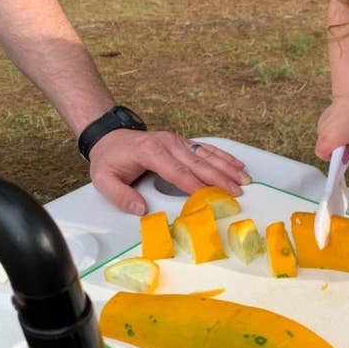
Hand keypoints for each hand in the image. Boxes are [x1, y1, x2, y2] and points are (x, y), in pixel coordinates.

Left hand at [89, 130, 250, 214]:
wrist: (110, 136)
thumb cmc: (109, 160)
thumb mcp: (104, 180)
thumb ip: (121, 196)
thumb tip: (141, 210)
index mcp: (150, 151)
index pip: (177, 171)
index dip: (195, 185)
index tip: (211, 197)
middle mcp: (168, 143)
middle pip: (198, 162)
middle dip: (219, 178)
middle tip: (236, 191)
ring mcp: (177, 140)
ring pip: (206, 155)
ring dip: (227, 167)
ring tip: (244, 179)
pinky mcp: (182, 141)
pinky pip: (206, 149)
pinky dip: (223, 157)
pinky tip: (237, 164)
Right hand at [316, 95, 348, 163]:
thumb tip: (348, 159)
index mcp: (329, 141)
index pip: (323, 156)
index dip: (332, 158)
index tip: (343, 153)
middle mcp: (321, 134)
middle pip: (322, 148)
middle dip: (333, 149)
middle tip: (346, 142)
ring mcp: (320, 125)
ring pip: (324, 139)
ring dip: (333, 139)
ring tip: (346, 130)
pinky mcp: (322, 118)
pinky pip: (325, 130)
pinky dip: (332, 130)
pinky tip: (342, 122)